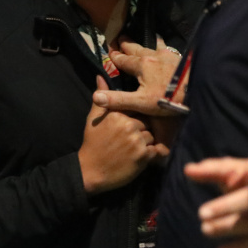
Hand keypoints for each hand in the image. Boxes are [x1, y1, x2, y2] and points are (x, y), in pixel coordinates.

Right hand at [78, 77, 165, 194]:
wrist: (91, 170)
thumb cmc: (92, 143)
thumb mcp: (94, 118)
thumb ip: (102, 99)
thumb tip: (100, 76)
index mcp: (117, 114)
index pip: (136, 107)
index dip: (135, 116)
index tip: (129, 124)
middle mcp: (128, 125)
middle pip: (146, 122)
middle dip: (142, 129)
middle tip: (131, 138)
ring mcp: (137, 141)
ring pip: (152, 135)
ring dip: (146, 142)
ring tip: (133, 148)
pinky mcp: (144, 156)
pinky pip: (156, 150)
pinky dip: (151, 154)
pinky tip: (139, 156)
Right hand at [93, 40, 181, 115]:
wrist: (199, 91)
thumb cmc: (168, 99)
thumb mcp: (141, 102)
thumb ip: (118, 99)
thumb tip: (95, 96)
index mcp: (141, 65)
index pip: (123, 60)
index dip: (114, 57)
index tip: (108, 51)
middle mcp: (152, 56)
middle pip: (135, 48)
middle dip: (126, 44)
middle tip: (120, 37)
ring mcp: (167, 55)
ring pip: (150, 46)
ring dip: (141, 43)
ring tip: (137, 39)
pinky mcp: (179, 57)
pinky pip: (165, 47)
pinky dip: (160, 44)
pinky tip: (162, 43)